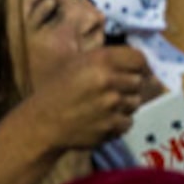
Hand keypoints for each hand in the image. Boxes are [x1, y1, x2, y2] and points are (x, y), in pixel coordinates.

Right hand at [21, 45, 153, 152]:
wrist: (41, 123)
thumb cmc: (56, 91)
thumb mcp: (77, 63)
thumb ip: (108, 60)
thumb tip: (142, 65)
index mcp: (99, 60)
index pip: (139, 58)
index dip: (140, 66)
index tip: (137, 71)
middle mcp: (107, 80)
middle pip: (139, 81)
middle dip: (128, 86)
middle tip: (111, 91)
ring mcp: (111, 104)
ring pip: (136, 102)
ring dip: (124, 105)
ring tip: (103, 106)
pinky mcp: (111, 125)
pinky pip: (129, 122)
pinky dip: (118, 123)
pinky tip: (101, 119)